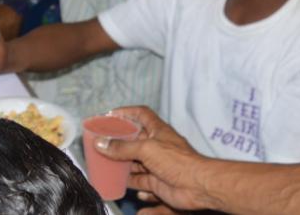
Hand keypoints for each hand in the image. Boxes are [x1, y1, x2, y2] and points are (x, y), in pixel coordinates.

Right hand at [95, 106, 217, 212]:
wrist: (198, 186)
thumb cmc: (178, 161)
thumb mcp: (146, 149)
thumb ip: (122, 147)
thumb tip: (101, 143)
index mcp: (157, 130)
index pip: (141, 114)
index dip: (126, 112)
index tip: (110, 115)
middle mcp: (157, 145)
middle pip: (134, 139)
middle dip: (119, 141)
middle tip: (101, 142)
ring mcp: (157, 164)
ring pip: (135, 162)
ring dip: (121, 163)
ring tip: (105, 163)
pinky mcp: (157, 182)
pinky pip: (139, 180)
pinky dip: (130, 182)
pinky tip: (120, 182)